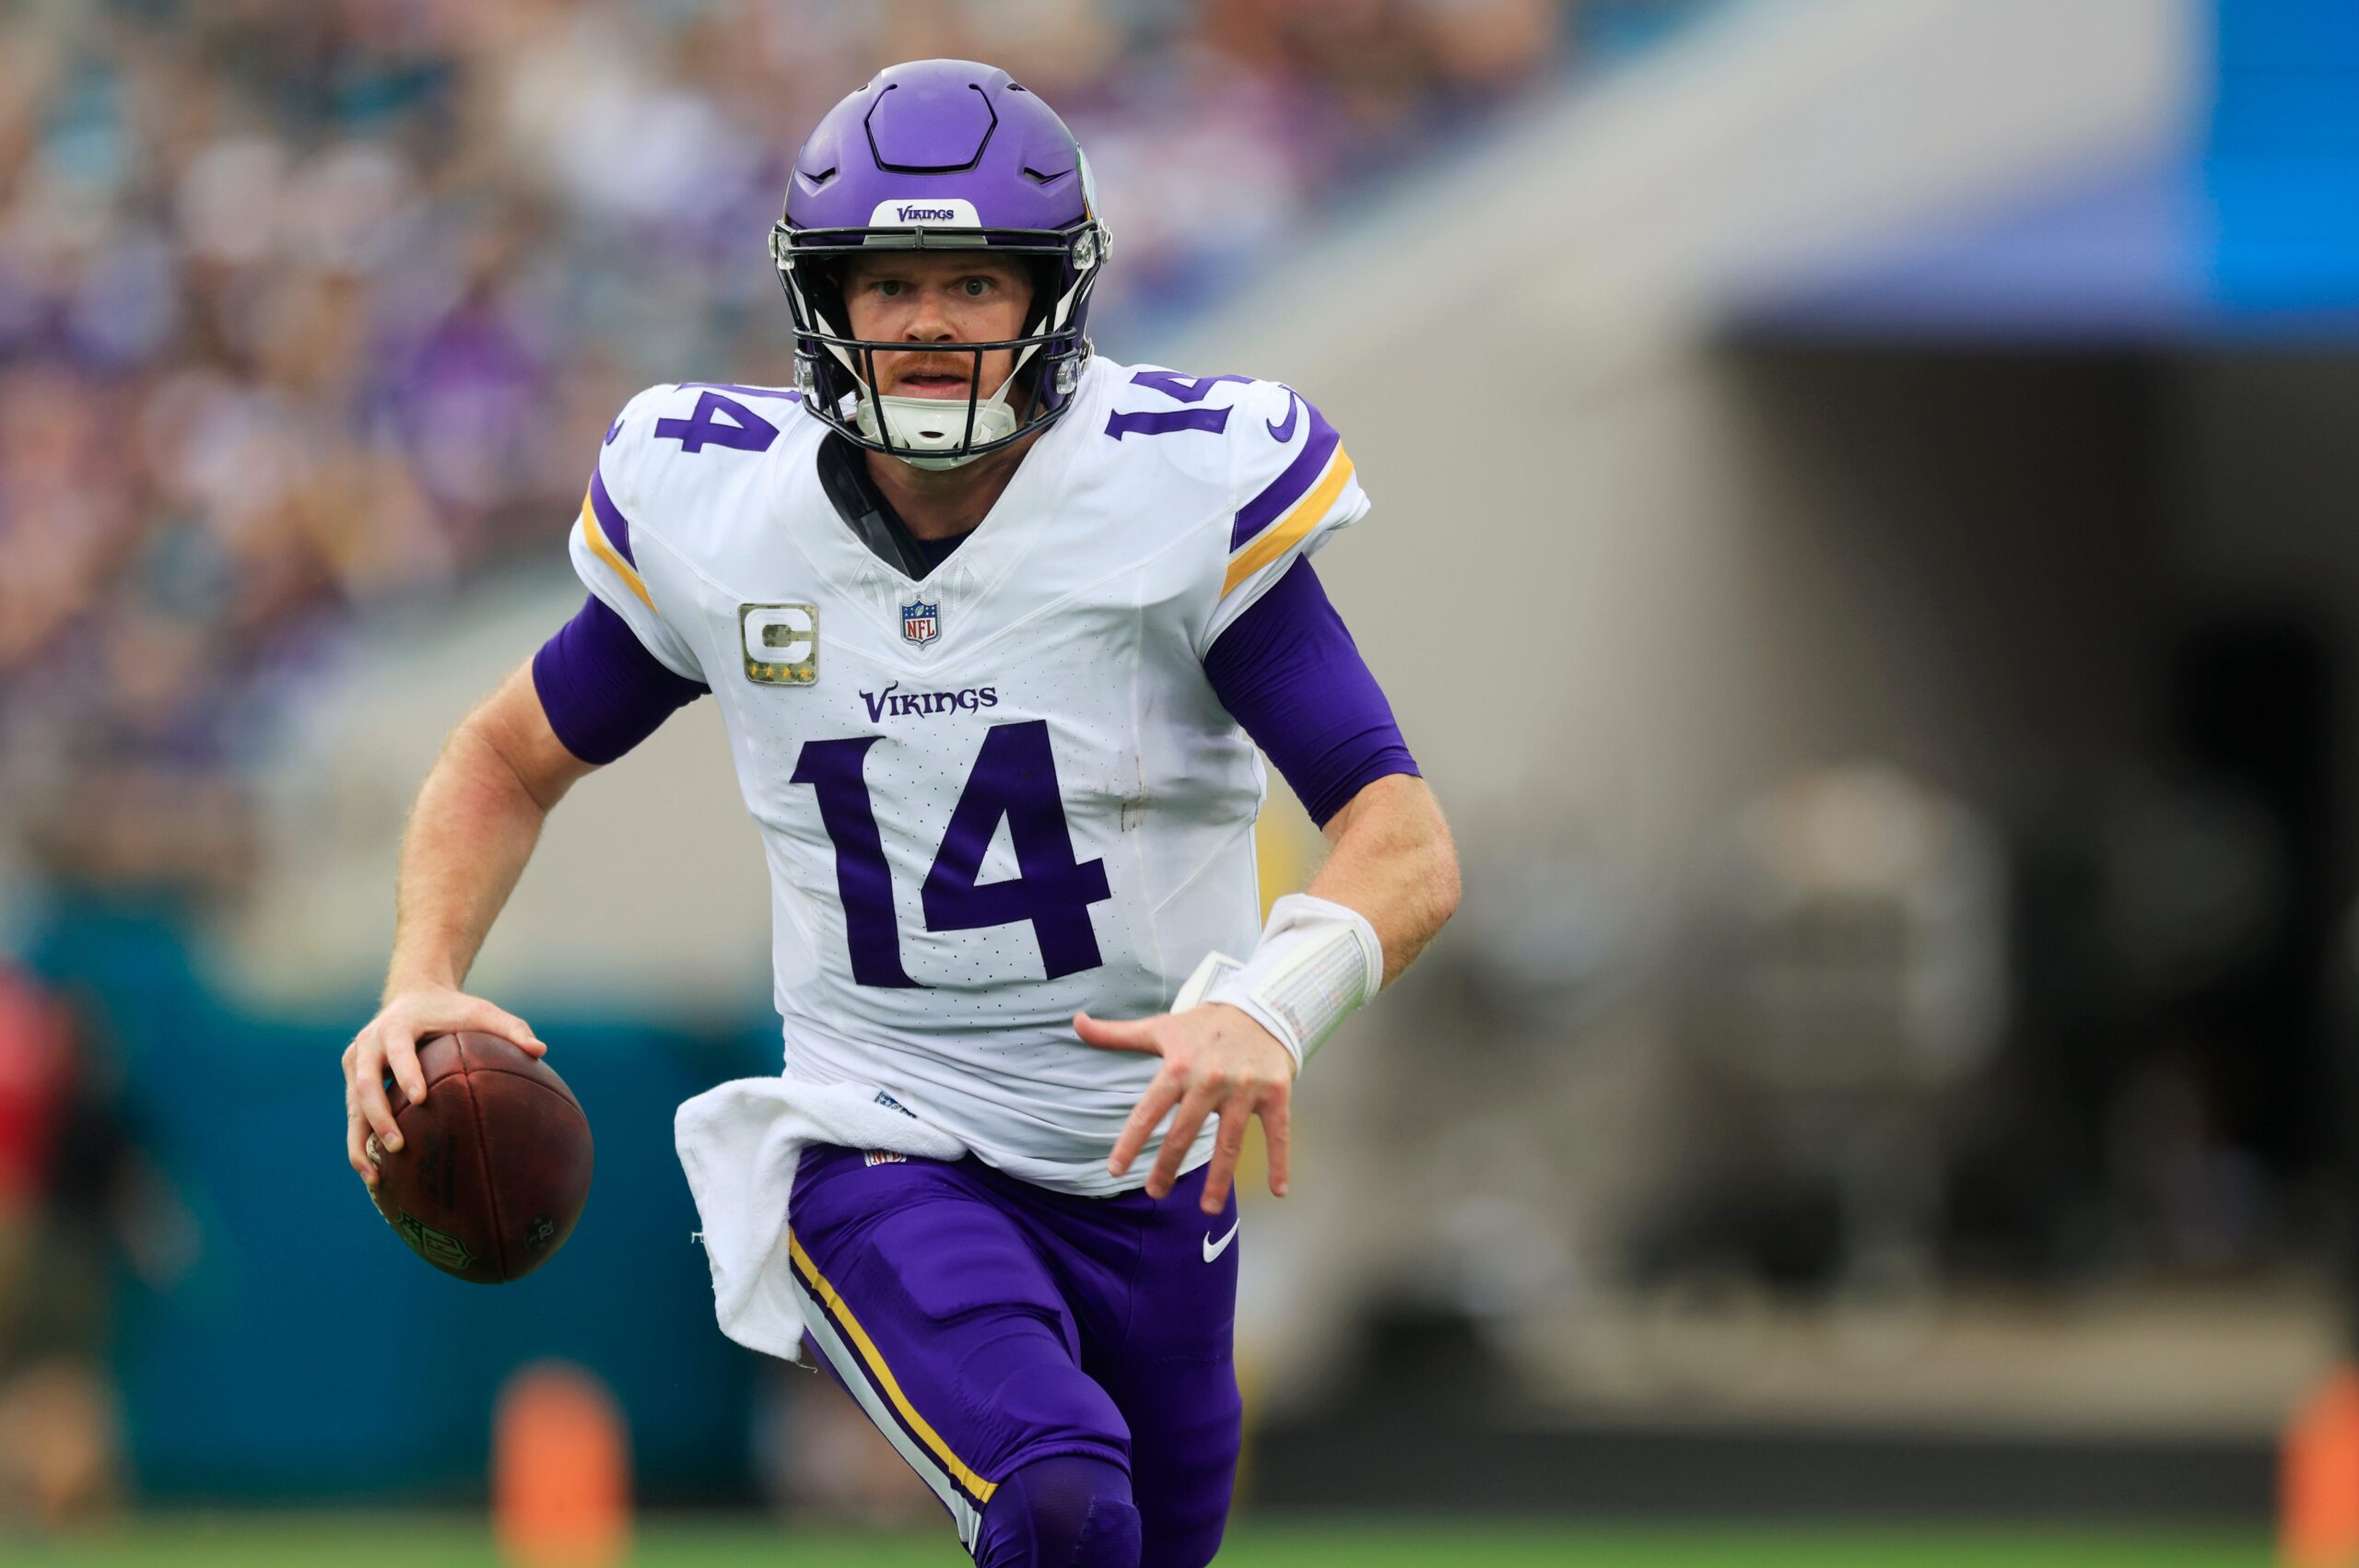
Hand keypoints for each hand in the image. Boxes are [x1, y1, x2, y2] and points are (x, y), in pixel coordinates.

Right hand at [343, 986, 544, 1186]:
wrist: (414, 995)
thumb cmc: (453, 1009)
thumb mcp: (483, 1012)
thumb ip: (512, 1029)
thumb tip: (541, 1050)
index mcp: (398, 1025)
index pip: (399, 1050)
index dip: (407, 1073)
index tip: (422, 1098)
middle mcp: (369, 1044)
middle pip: (366, 1084)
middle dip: (379, 1116)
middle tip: (399, 1145)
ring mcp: (356, 1062)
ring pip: (353, 1106)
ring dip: (360, 1142)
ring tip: (376, 1178)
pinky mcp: (353, 1079)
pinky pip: (354, 1115)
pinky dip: (360, 1144)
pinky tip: (375, 1175)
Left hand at [1075, 1003, 1294, 1213]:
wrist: (1261, 1005)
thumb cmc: (1204, 1025)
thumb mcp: (1160, 1028)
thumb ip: (1117, 1034)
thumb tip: (1076, 1022)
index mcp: (1179, 1067)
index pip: (1148, 1111)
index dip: (1131, 1142)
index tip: (1116, 1170)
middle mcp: (1210, 1080)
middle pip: (1185, 1133)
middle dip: (1167, 1167)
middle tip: (1155, 1193)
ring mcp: (1245, 1089)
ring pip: (1230, 1142)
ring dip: (1218, 1179)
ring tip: (1207, 1209)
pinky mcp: (1276, 1093)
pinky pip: (1278, 1134)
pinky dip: (1280, 1162)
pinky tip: (1277, 1191)